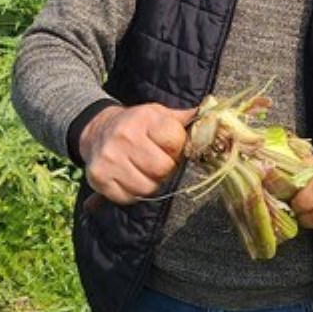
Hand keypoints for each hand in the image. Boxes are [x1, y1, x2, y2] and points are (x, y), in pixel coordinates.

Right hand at [79, 103, 195, 205]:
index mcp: (144, 118)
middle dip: (165, 169)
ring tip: (145, 170)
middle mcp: (124, 137)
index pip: (175, 141)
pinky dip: (134, 193)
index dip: (177, 148)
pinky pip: (129, 198)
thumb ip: (185, 118)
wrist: (97, 130)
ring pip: (147, 188)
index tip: (170, 147)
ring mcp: (110, 159)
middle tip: (158, 162)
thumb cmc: (137, 124)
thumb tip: (215, 115)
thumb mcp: (159, 114)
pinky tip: (131, 178)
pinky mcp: (100, 179)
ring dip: (151, 183)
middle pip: (162, 169)